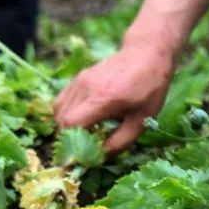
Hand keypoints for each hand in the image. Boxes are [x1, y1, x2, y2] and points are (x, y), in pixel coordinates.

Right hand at [53, 39, 176, 153]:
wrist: (147, 52)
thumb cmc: (150, 87)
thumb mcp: (143, 119)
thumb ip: (121, 141)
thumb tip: (101, 156)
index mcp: (103, 99)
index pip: (71, 124)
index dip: (71, 142)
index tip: (81, 152)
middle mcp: (86, 88)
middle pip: (61, 120)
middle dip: (69, 136)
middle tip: (85, 144)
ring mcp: (79, 81)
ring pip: (58, 111)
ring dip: (67, 125)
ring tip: (84, 131)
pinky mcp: (78, 78)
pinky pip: (62, 101)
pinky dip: (66, 113)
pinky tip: (81, 117)